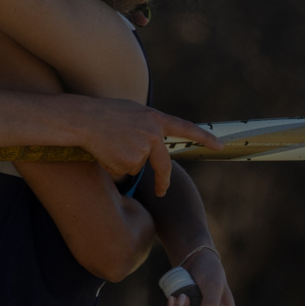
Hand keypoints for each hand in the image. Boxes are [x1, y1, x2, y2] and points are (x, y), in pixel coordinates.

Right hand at [70, 101, 221, 195]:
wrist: (84, 119)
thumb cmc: (104, 114)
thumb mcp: (132, 113)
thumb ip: (148, 126)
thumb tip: (155, 144)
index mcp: (155, 119)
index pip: (186, 129)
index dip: (205, 137)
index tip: (220, 145)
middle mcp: (154, 134)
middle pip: (163, 165)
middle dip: (162, 181)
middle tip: (162, 191)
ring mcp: (143, 148)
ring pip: (138, 167)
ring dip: (124, 162)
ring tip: (110, 144)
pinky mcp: (130, 161)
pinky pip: (125, 172)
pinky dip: (115, 167)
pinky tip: (106, 152)